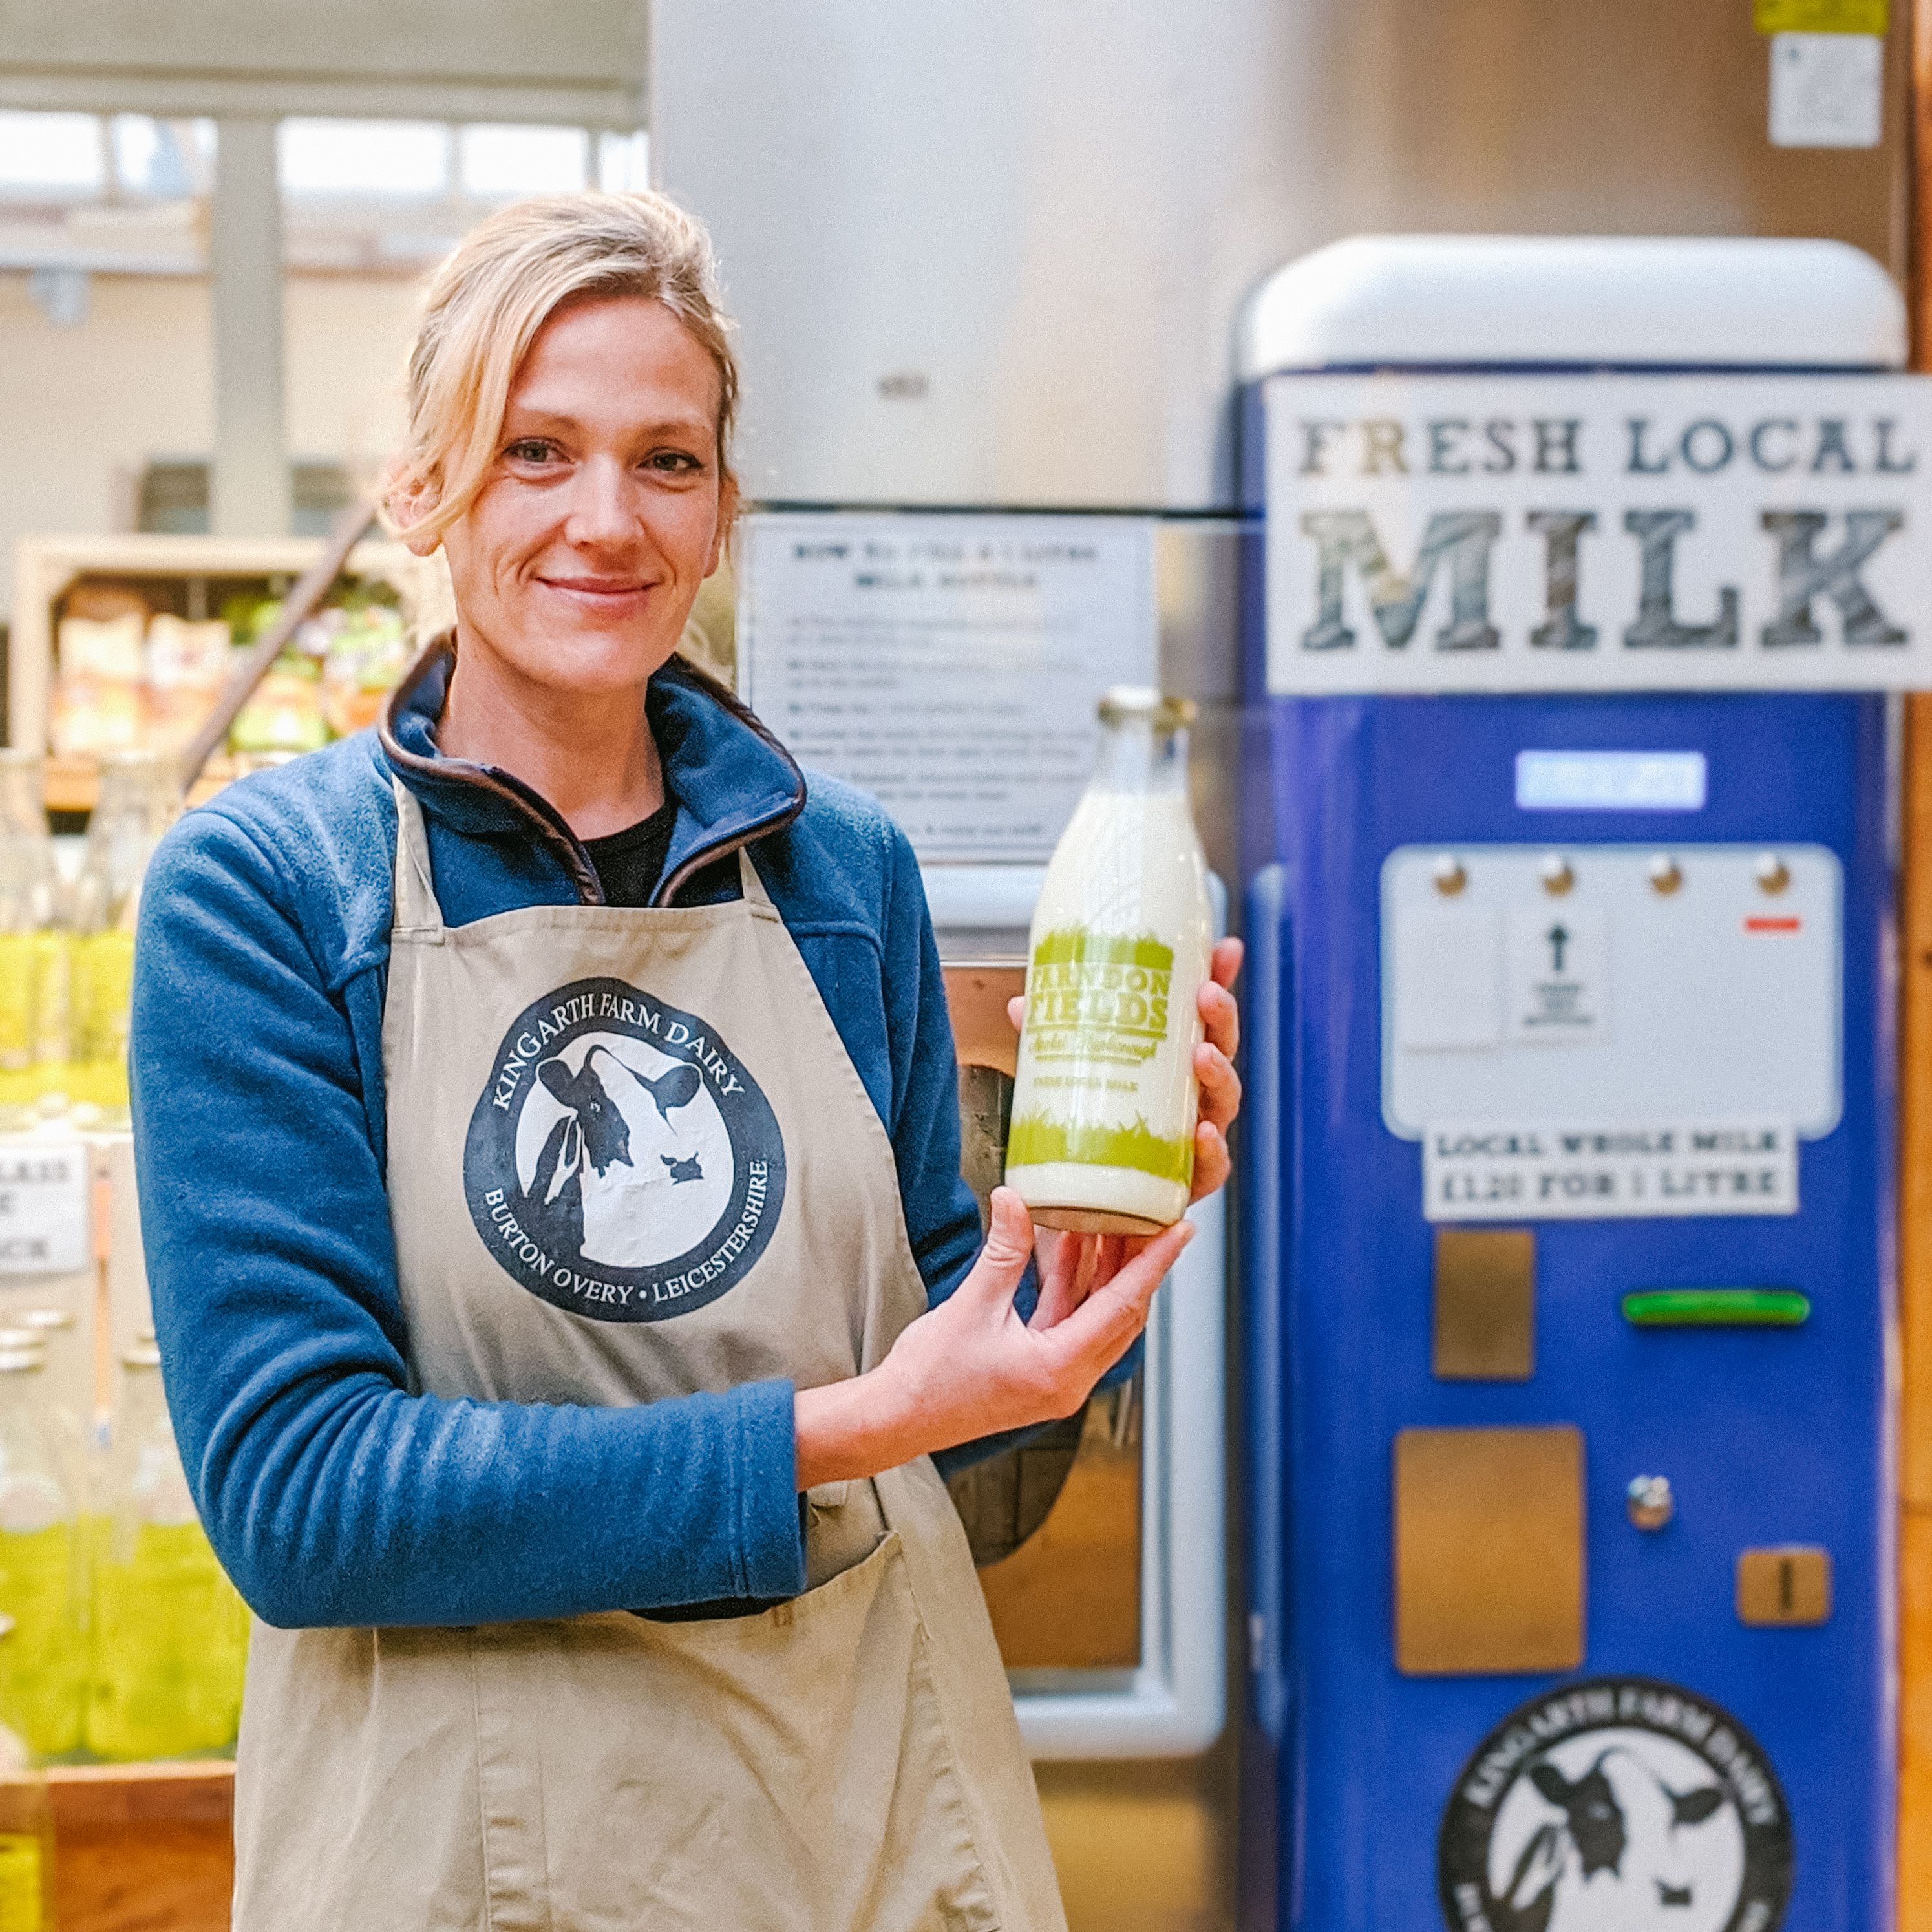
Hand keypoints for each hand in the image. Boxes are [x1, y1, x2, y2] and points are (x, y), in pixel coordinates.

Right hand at [794, 1188, 1190, 1488]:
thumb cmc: (930, 1377)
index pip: (1124, 1306)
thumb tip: (1015, 1199)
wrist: (896, 1419)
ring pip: (1096, 1316)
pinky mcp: (1038, 1372)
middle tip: (1150, 1215)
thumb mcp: (972, 1305)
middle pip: (1121, 1312)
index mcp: (1061, 1369)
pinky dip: (1073, 1286)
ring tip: (1111, 1219)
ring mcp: (1056, 1379)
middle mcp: (1069, 1380)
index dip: (1155, 1263)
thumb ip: (1003, 1251)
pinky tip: (1070, 1246)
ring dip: (1103, 1270)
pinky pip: (1069, 1322)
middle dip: (1135, 1261)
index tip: (1183, 1230)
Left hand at [1007, 935, 1243, 1201]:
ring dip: (1220, 1074)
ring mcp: (1196, 1136)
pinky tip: (1202, 1133)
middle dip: (1221, 1019)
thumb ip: (1056, 1042)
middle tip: (1207, 994)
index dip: (1221, 980)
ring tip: (1202, 1057)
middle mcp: (1194, 1096)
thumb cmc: (1097, 1130)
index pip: (1205, 1017)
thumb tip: (1022, 1003)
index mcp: (1176, 1064)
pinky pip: (1210, 1166)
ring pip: (1223, 1101)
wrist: (1098, 1203)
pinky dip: (1211, 1150)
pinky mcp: (1187, 1180)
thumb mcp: (1074, 1077)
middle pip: (1221, 1050)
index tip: (1226, 949)